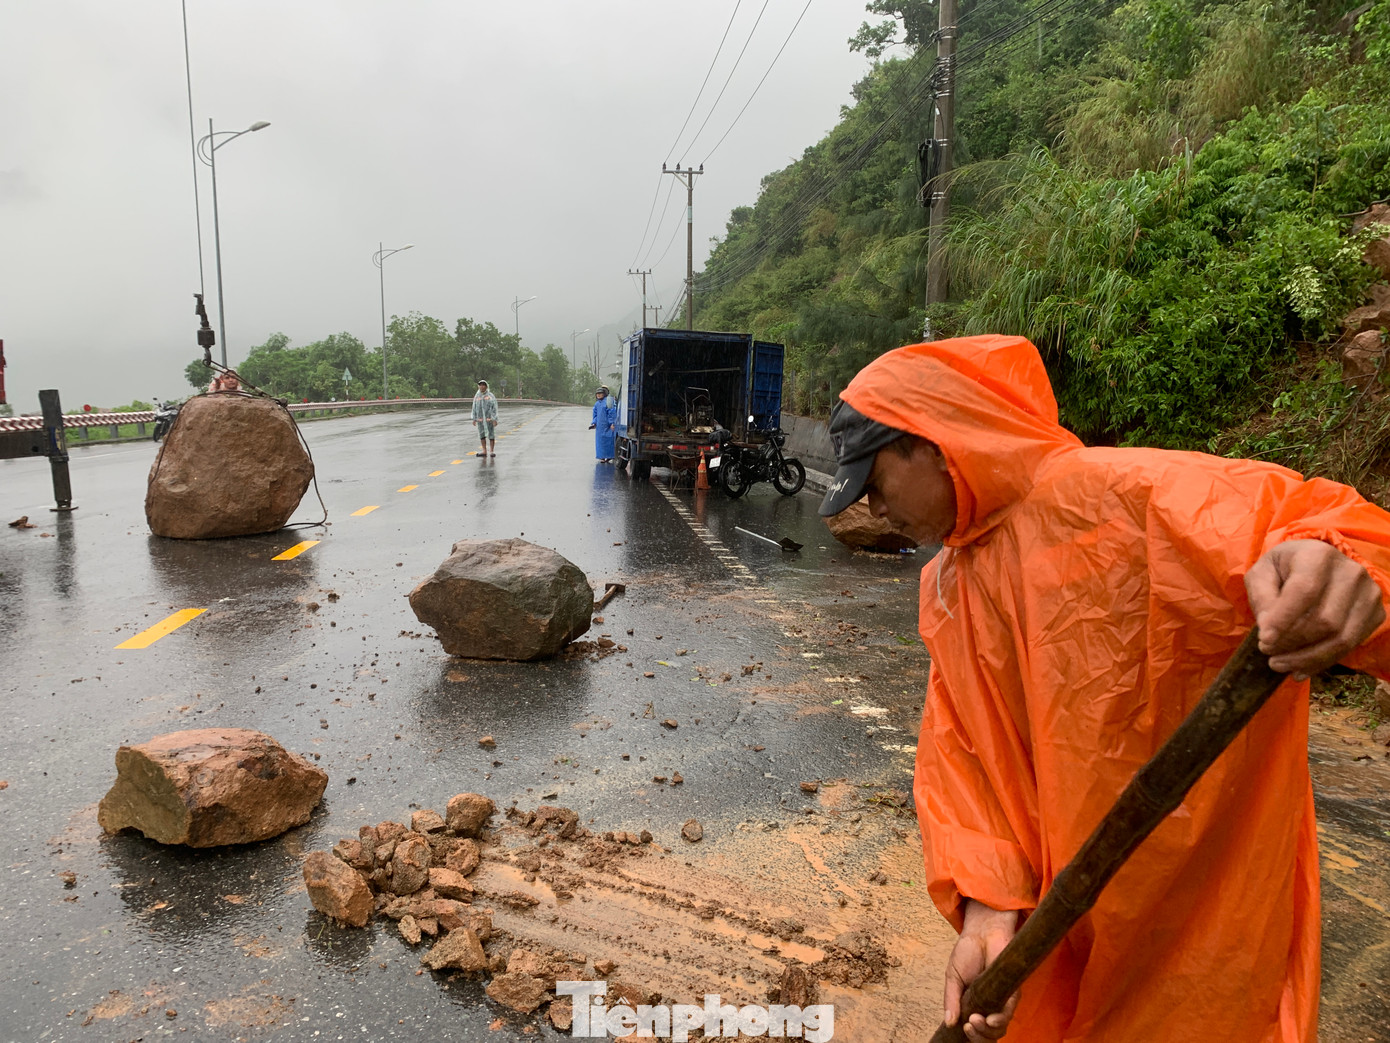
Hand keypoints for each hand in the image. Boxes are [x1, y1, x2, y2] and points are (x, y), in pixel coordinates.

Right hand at [944, 900, 1019, 1040]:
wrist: (980, 933)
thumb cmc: (968, 953)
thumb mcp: (952, 978)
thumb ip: (951, 1000)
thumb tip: (948, 1023)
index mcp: (975, 1005)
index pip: (977, 1030)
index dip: (971, 1036)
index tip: (961, 1028)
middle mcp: (990, 1006)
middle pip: (989, 1035)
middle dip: (979, 1037)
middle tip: (968, 1027)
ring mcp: (1002, 1001)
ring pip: (999, 1029)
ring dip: (987, 1031)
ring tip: (974, 1021)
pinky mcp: (1013, 992)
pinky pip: (1009, 1013)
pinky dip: (999, 1020)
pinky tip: (989, 1019)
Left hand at [1245, 538, 1385, 677]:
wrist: (1316, 566)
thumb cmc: (1284, 570)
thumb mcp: (1262, 575)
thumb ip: (1262, 598)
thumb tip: (1269, 630)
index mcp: (1318, 555)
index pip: (1304, 591)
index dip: (1284, 620)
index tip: (1264, 641)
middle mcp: (1351, 572)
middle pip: (1324, 620)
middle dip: (1292, 643)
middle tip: (1267, 652)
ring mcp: (1369, 593)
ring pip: (1341, 638)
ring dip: (1306, 658)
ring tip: (1279, 665)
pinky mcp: (1376, 613)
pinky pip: (1351, 646)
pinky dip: (1322, 662)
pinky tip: (1300, 667)